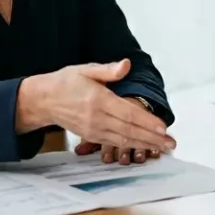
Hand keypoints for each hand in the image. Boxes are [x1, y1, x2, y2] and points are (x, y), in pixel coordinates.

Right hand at [16, 59, 175, 152]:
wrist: (43, 100)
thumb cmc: (65, 82)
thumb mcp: (85, 70)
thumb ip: (108, 70)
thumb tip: (126, 65)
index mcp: (98, 100)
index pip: (128, 113)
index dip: (148, 122)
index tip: (164, 127)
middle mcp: (97, 118)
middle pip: (129, 130)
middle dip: (152, 138)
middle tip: (171, 144)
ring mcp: (94, 130)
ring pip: (123, 140)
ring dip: (145, 144)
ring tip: (162, 148)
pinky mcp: (91, 136)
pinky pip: (114, 144)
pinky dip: (131, 146)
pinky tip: (143, 147)